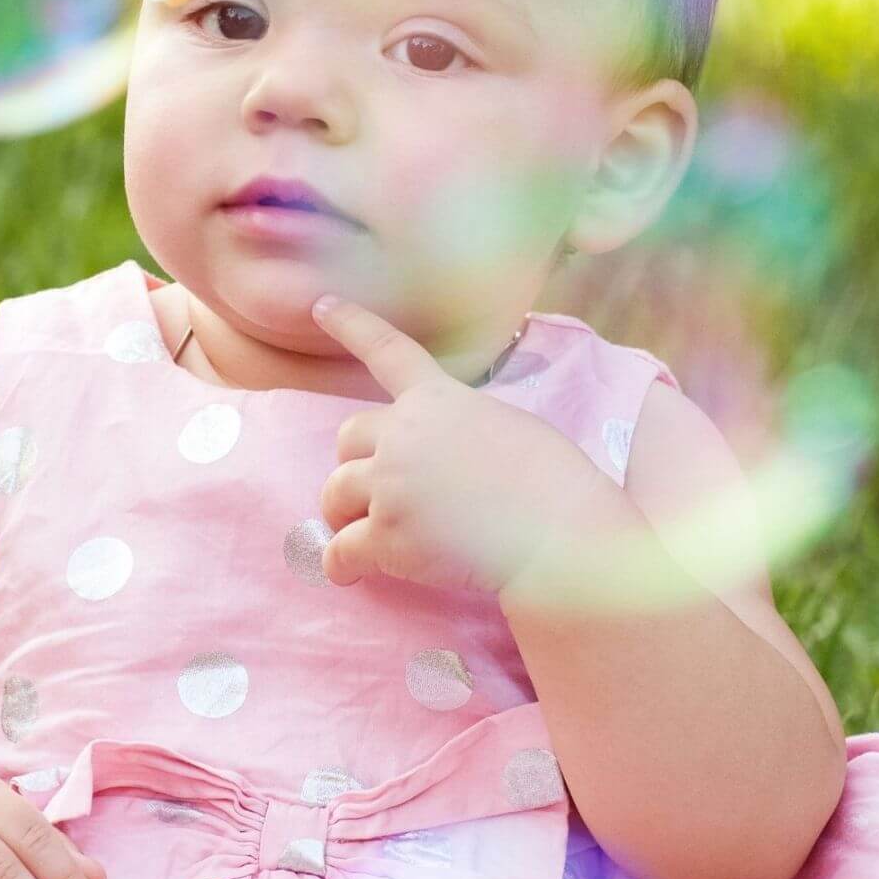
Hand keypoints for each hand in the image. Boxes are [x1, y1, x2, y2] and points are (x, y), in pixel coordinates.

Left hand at [310, 293, 614, 593]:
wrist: (557, 532)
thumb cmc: (554, 482)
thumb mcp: (509, 427)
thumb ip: (461, 431)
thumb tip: (445, 463)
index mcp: (439, 400)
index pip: (388, 351)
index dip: (352, 325)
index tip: (321, 305)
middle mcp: (404, 436)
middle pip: (348, 438)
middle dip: (355, 464)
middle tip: (376, 493)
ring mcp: (391, 485)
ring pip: (335, 495)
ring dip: (345, 515)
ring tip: (367, 536)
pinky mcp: (387, 536)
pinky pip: (341, 551)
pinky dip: (343, 565)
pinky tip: (351, 573)